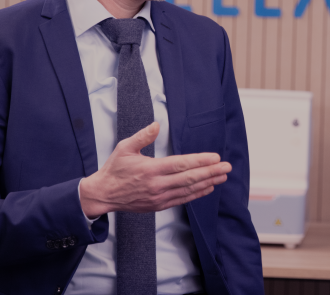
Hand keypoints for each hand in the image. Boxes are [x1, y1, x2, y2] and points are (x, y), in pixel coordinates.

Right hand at [79, 122, 230, 217]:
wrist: (103, 195)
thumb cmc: (115, 169)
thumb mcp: (124, 148)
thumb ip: (142, 136)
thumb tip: (157, 125)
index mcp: (150, 169)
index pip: (181, 164)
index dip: (200, 161)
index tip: (215, 158)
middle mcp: (157, 184)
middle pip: (189, 178)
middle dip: (211, 172)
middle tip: (227, 167)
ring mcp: (159, 197)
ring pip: (188, 190)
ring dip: (208, 183)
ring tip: (223, 176)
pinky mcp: (159, 205)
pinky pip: (182, 199)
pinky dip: (197, 194)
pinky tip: (208, 188)